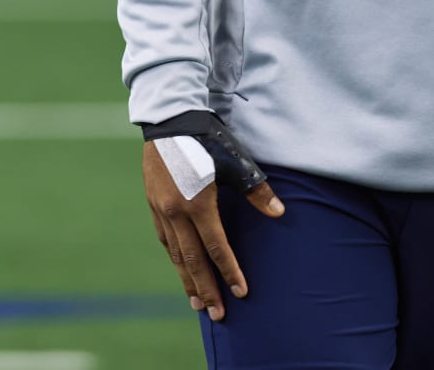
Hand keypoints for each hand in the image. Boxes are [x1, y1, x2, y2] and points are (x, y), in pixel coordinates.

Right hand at [142, 141, 283, 321]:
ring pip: (175, 254)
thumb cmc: (207, 138)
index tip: (241, 293)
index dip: (229, 272)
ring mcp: (160, 209)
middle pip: (192, 260)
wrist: (169, 118)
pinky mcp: (153, 203)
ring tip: (197, 303)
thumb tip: (280, 213)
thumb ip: (256, 190)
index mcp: (197, 204)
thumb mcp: (235, 162)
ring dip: (187, 279)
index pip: (216, 248)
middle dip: (206, 290)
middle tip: (217, 315)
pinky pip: (164, 238)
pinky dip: (175, 256)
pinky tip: (181, 266)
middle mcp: (175, 212)